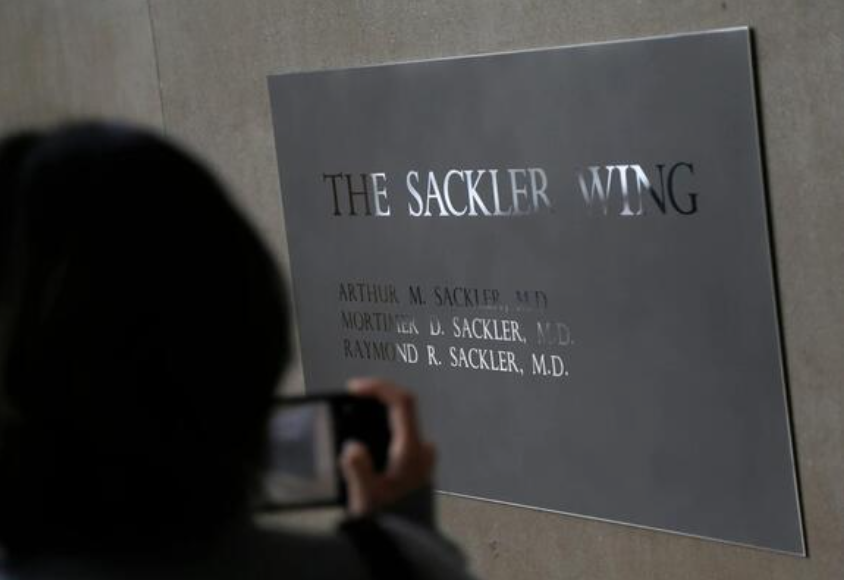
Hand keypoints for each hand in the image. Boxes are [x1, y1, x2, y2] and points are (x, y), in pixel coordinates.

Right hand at [339, 377, 435, 516]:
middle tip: (351, 401)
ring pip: (402, 421)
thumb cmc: (393, 522)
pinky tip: (366, 444)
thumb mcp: (367, 498)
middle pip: (401, 408)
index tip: (354, 388)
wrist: (411, 544)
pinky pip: (402, 435)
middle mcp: (422, 449)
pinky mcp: (419, 464)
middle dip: (375, 400)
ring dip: (379, 416)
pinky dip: (384, 430)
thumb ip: (358, 469)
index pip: (402, 402)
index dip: (378, 387)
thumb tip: (352, 447)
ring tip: (354, 421)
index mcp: (411, 451)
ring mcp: (423, 456)